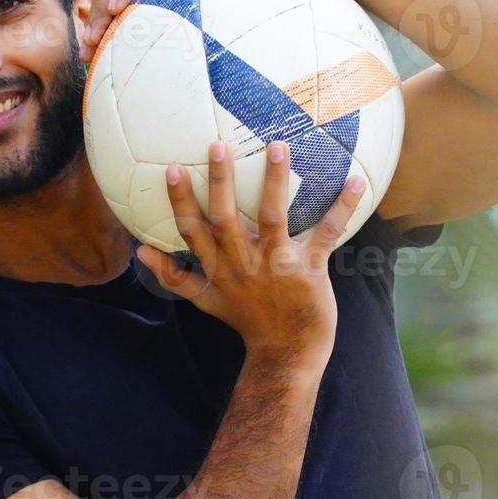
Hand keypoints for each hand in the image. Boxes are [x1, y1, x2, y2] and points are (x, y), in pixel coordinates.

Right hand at [136, 138, 366, 367]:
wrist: (286, 353)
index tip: (174, 169)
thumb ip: (173, 275)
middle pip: (226, 218)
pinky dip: (342, 207)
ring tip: (276, 146)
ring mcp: (277, 264)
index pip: (193, 231)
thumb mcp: (205, 300)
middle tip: (217, 145)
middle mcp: (243, 263)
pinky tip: (356, 181)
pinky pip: (327, 233)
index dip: (181, 201)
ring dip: (274, 182)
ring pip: (272, 217)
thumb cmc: (246, 321)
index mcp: (218, 268)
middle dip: (220, 182)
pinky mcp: (309, 268)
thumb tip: (141, 251)